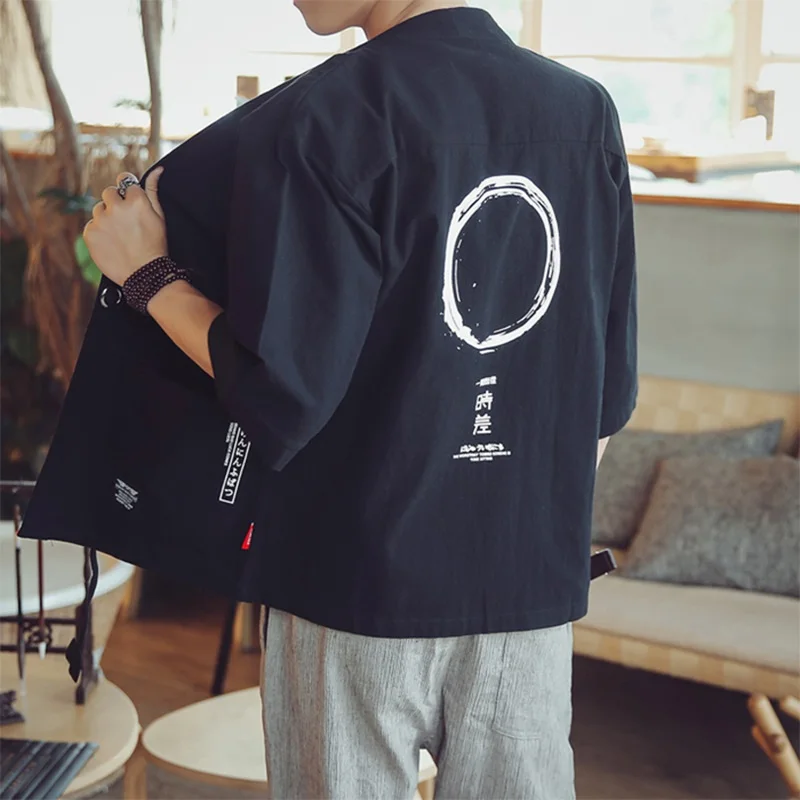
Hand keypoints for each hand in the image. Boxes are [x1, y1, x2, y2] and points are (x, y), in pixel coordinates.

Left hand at [83, 168, 167, 285]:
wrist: (144, 274)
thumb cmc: (156, 245)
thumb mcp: (159, 216)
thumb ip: (153, 190)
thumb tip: (157, 170)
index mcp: (136, 200)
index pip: (125, 181)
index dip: (127, 192)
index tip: (129, 201)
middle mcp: (116, 207)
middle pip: (108, 192)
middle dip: (115, 203)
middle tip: (126, 222)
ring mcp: (101, 220)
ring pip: (98, 209)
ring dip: (106, 218)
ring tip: (120, 235)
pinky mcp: (90, 233)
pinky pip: (91, 225)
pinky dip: (99, 232)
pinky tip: (112, 243)